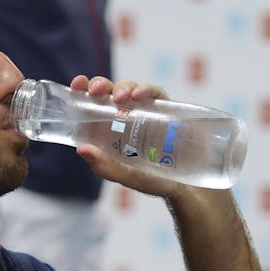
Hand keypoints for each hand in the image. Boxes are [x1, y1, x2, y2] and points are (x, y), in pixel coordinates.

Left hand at [67, 74, 207, 199]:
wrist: (192, 186)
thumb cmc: (156, 181)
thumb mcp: (129, 177)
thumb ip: (105, 167)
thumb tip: (81, 149)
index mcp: (110, 130)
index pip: (93, 106)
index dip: (84, 91)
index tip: (77, 84)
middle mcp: (127, 117)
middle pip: (110, 92)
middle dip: (101, 85)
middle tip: (95, 91)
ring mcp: (147, 111)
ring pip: (131, 89)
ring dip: (123, 87)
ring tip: (120, 98)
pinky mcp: (168, 109)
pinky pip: (156, 93)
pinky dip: (147, 90)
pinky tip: (140, 96)